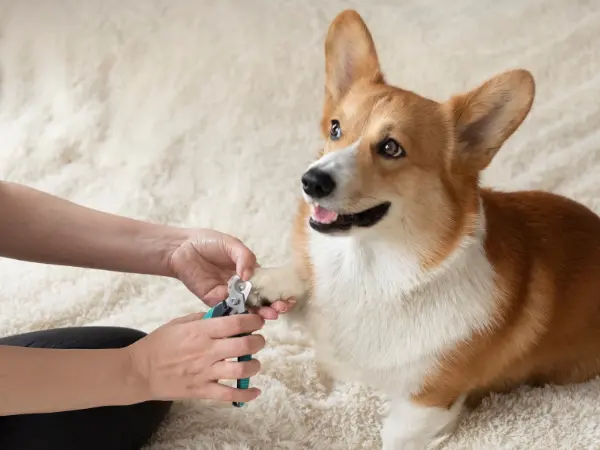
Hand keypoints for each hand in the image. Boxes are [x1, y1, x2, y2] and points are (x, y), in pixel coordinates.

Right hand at [127, 313, 265, 402]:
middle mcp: (206, 351)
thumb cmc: (158, 344)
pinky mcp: (201, 390)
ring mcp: (204, 372)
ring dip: (254, 365)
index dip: (253, 321)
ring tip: (253, 362)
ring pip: (240, 370)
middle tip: (258, 340)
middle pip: (244, 346)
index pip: (235, 323)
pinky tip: (255, 391)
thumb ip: (203, 317)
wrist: (138, 371)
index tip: (258, 321)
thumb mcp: (179, 322)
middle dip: (258, 342)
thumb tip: (225, 313)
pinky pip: (228, 395)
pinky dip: (246, 394)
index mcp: (200, 331)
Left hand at [168, 228, 293, 319]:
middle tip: (280, 309)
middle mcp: (241, 285)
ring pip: (246, 307)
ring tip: (270, 315)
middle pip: (260, 299)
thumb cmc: (208, 242)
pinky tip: (248, 316)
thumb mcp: (231, 244)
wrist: (181, 248)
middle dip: (272, 306)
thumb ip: (245, 257)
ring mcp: (228, 294)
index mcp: (249, 271)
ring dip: (259, 313)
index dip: (279, 292)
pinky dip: (239, 314)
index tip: (288, 298)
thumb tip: (249, 275)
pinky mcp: (214, 300)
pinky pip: (228, 309)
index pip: (268, 284)